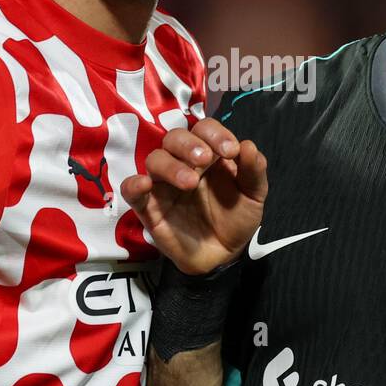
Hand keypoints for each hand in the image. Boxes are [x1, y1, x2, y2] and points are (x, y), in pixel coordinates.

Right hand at [120, 118, 266, 275]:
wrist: (224, 255)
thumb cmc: (236, 218)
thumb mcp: (253, 196)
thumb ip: (254, 171)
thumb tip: (248, 145)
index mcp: (209, 155)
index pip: (204, 129)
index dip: (215, 134)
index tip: (230, 151)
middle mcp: (183, 163)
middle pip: (175, 138)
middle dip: (189, 144)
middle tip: (204, 159)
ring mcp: (164, 185)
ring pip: (154, 160)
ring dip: (170, 165)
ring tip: (190, 183)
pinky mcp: (149, 207)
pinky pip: (131, 190)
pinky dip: (133, 184)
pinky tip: (144, 184)